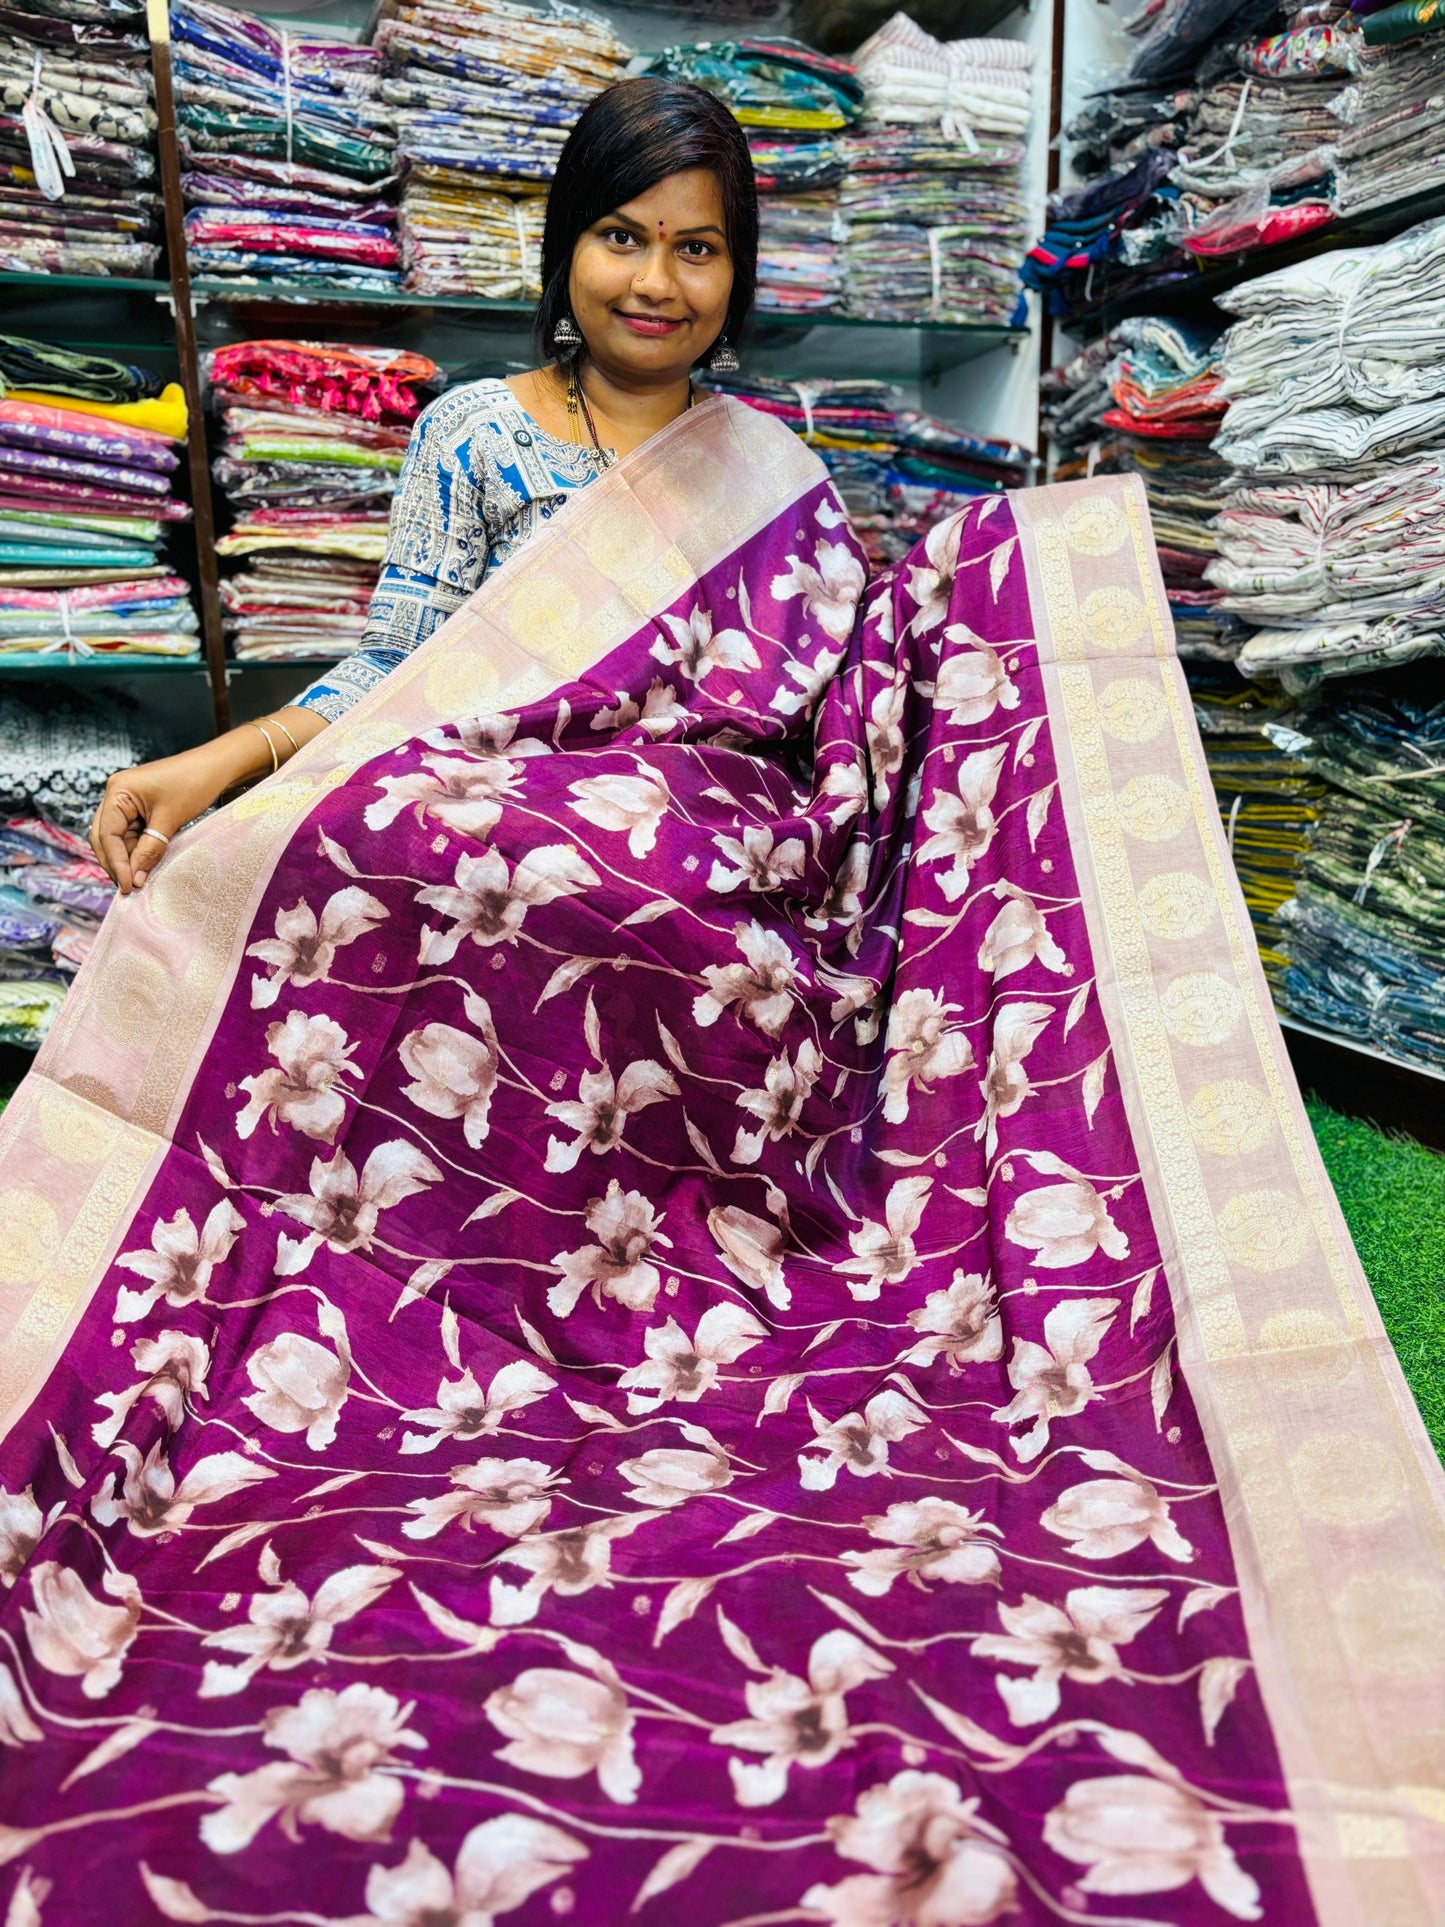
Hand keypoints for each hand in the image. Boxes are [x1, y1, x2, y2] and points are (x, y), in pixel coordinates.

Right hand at [89, 750, 219, 895]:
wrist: (216, 767)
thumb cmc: (193, 784)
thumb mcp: (169, 821)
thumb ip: (149, 850)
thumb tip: (134, 879)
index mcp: (118, 791)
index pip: (107, 834)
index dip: (116, 863)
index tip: (127, 886)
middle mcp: (116, 794)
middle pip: (105, 837)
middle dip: (116, 863)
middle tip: (129, 888)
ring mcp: (126, 801)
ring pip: (117, 838)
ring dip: (126, 859)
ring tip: (138, 881)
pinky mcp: (139, 808)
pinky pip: (131, 834)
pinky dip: (136, 851)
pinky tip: (143, 867)